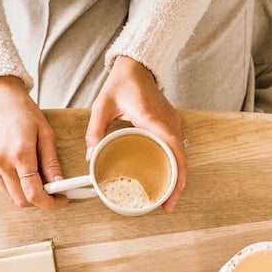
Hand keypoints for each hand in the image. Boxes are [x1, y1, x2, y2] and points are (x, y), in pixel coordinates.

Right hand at [0, 76, 66, 210]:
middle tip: (52, 191)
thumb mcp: (46, 134)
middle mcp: (0, 162)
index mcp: (20, 153)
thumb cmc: (24, 111)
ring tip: (36, 179)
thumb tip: (58, 184)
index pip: (34, 193)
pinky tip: (19, 169)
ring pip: (9, 195)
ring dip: (24, 193)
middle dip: (38, 201)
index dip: (50, 203)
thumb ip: (51, 163)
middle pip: (20, 200)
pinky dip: (12, 184)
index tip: (60, 200)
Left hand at [86, 56, 186, 212]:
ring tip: (166, 197)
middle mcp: (168, 123)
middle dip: (177, 185)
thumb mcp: (102, 106)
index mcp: (153, 120)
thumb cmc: (121, 83)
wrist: (137, 65)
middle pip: (181, 160)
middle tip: (165, 206)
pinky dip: (175, 165)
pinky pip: (177, 148)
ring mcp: (173, 123)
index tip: (169, 197)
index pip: (173, 153)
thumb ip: (95, 131)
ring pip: (181, 156)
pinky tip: (166, 177)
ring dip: (177, 176)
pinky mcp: (172, 124)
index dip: (176, 177)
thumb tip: (90, 157)